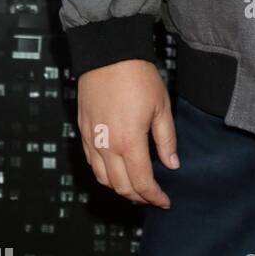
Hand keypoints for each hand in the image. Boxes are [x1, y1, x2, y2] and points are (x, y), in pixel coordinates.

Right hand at [77, 59, 178, 209]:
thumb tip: (172, 165)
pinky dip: (104, 174)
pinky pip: (91, 163)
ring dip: (120, 188)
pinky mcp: (83, 131)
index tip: (165, 201)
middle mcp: (107, 146)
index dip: (154, 196)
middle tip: (153, 196)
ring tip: (136, 187)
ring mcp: (92, 140)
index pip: (142, 182)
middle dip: (139, 197)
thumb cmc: (138, 76)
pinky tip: (116, 170)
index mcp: (129, 142)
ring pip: (103, 179)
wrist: (108, 54)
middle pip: (121, 187)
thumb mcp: (161, 106)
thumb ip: (166, 139)